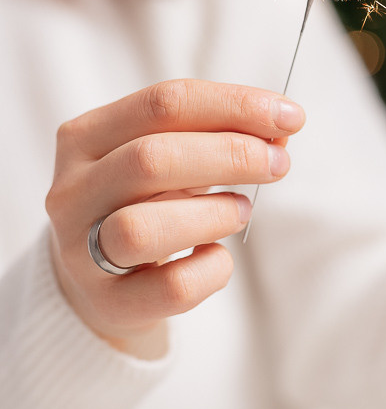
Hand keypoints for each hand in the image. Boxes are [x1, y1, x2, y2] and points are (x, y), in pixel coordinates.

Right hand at [46, 80, 304, 356]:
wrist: (101, 285)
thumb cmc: (147, 206)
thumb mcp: (172, 162)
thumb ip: (220, 137)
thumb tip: (281, 126)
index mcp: (85, 138)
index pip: (163, 104)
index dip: (233, 105)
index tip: (290, 116)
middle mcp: (72, 192)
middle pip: (151, 159)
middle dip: (230, 155)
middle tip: (278, 163)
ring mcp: (80, 252)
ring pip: (142, 229)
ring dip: (212, 215)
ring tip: (241, 211)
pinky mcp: (107, 304)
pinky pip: (172, 288)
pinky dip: (212, 270)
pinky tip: (216, 257)